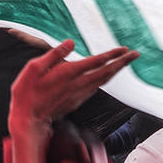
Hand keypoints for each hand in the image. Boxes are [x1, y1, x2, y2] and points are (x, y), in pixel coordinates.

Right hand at [9, 41, 139, 134]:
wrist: (27, 119)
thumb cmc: (27, 92)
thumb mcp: (34, 68)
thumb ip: (54, 54)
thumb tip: (71, 43)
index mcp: (69, 73)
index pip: (97, 62)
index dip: (112, 55)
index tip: (125, 49)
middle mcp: (78, 85)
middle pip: (106, 72)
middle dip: (122, 63)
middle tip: (135, 54)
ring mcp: (79, 95)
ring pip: (103, 81)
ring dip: (115, 71)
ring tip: (124, 62)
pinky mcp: (76, 101)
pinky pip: (96, 88)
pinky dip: (104, 79)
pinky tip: (105, 76)